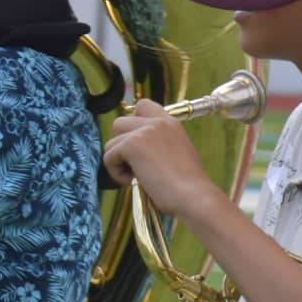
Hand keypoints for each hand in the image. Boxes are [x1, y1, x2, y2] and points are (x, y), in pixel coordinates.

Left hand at [103, 99, 224, 220]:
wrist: (193, 195)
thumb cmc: (188, 184)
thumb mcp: (179, 151)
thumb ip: (160, 142)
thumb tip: (140, 149)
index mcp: (170, 123)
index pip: (143, 105)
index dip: (133, 122)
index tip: (137, 143)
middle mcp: (156, 122)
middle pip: (119, 123)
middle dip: (121, 144)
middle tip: (135, 164)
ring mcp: (142, 132)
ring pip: (111, 142)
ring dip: (118, 161)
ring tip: (136, 177)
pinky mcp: (131, 145)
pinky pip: (109, 157)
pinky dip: (116, 172)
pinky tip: (133, 182)